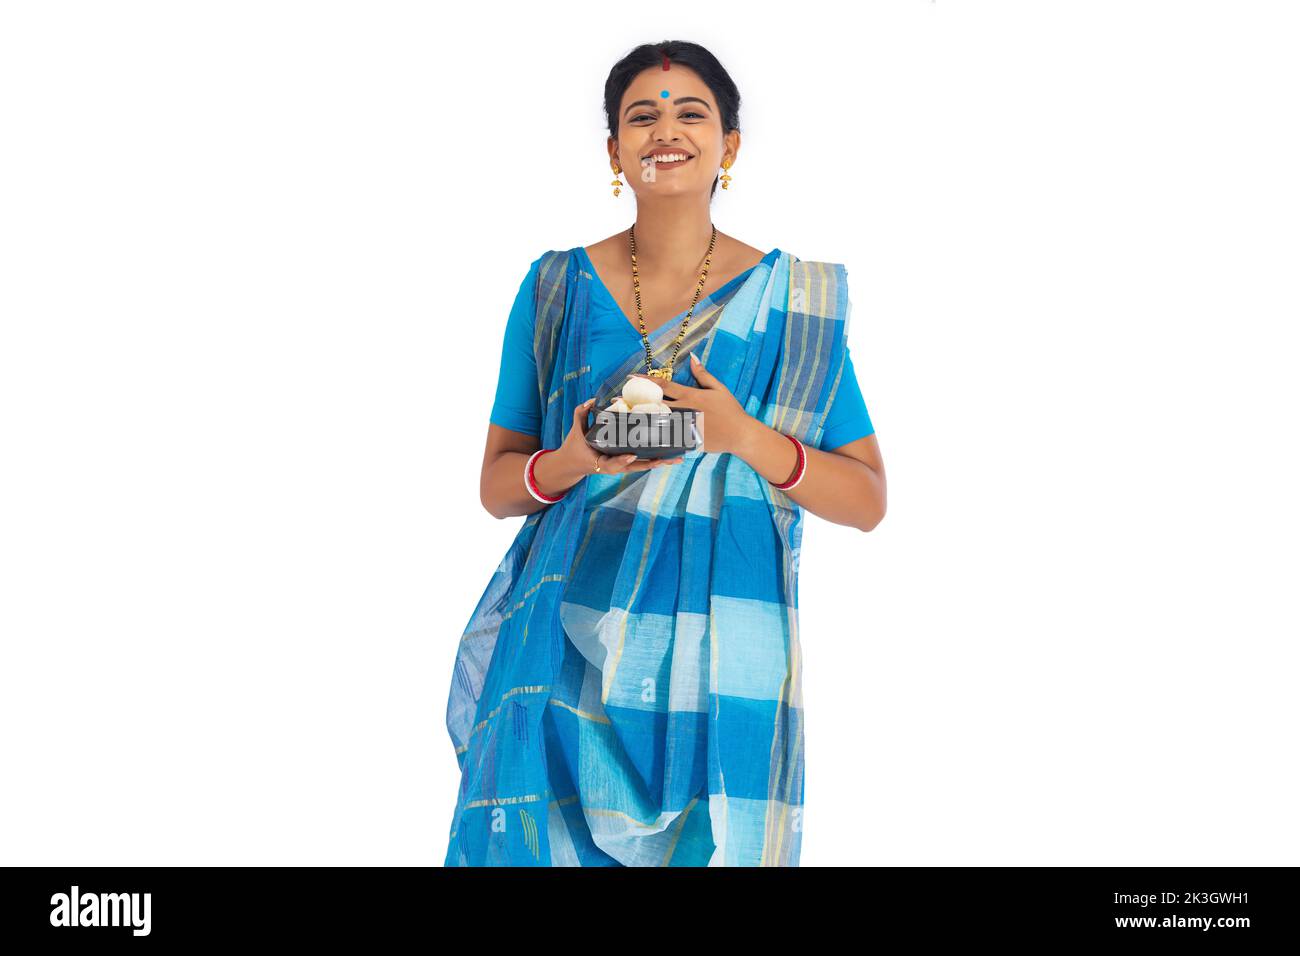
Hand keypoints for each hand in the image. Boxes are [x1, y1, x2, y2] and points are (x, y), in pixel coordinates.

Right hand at [535, 398, 684, 496]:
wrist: (574, 463)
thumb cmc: (575, 446)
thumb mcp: (575, 430)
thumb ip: (581, 414)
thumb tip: (590, 401)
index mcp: (601, 461)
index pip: (613, 464)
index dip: (622, 460)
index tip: (631, 455)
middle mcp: (614, 465)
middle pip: (636, 467)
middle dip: (652, 463)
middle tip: (666, 459)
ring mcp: (622, 465)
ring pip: (644, 466)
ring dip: (660, 463)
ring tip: (676, 458)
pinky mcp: (627, 462)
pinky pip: (644, 461)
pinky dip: (657, 459)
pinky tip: (671, 455)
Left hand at [627, 352, 751, 454]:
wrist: (740, 434)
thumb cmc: (730, 410)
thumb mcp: (718, 388)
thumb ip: (703, 374)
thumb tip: (692, 358)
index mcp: (689, 395)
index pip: (663, 386)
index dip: (645, 380)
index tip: (631, 378)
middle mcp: (683, 410)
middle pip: (653, 404)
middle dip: (634, 401)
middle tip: (616, 400)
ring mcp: (683, 427)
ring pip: (655, 422)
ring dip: (636, 419)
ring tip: (620, 418)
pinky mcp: (685, 440)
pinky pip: (665, 439)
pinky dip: (651, 438)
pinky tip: (637, 438)